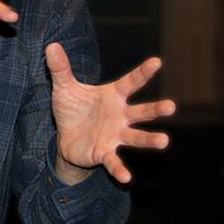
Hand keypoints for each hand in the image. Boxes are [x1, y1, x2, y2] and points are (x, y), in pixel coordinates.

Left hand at [45, 42, 174, 184]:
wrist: (66, 137)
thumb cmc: (73, 108)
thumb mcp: (64, 87)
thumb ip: (61, 68)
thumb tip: (51, 45)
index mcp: (113, 95)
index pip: (131, 82)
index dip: (143, 72)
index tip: (157, 62)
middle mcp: (120, 115)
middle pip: (142, 111)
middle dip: (156, 109)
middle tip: (171, 107)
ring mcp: (115, 135)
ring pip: (136, 136)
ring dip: (150, 139)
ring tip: (164, 141)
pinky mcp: (105, 152)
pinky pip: (114, 161)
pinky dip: (120, 169)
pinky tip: (126, 177)